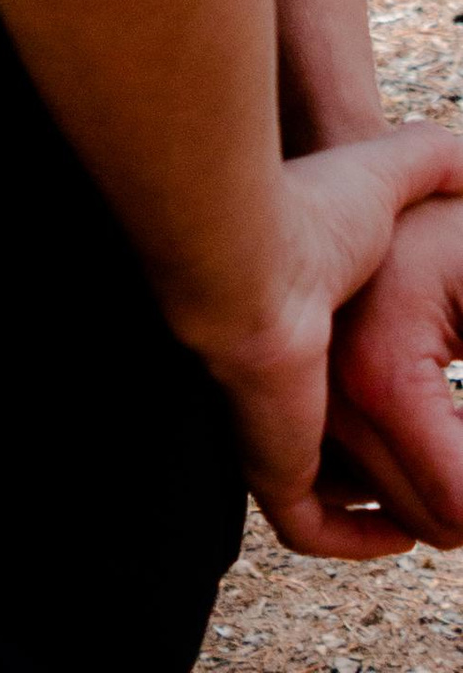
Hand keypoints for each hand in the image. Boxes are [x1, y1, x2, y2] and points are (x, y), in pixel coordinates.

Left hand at [198, 129, 462, 556]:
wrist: (252, 246)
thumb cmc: (317, 208)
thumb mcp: (385, 182)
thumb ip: (427, 161)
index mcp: (311, 332)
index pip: (368, 400)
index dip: (428, 421)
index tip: (450, 422)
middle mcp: (290, 384)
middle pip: (371, 463)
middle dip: (421, 480)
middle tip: (456, 487)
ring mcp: (277, 426)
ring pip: (346, 497)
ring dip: (405, 508)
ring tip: (446, 507)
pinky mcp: (272, 461)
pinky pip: (309, 523)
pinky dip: (354, 535)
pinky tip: (397, 527)